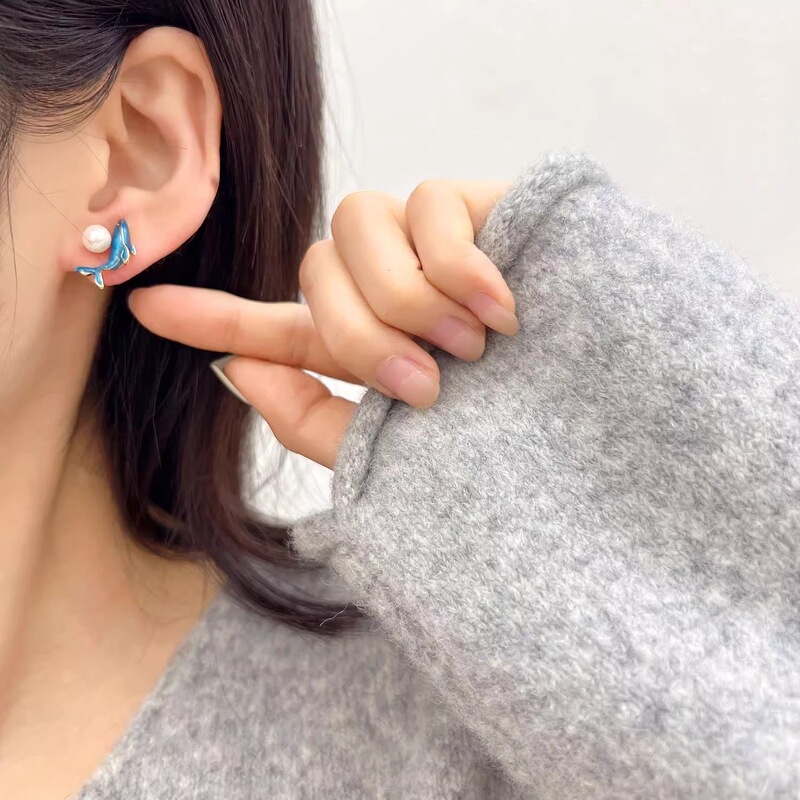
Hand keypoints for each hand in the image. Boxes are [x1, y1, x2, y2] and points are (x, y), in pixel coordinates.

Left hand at [128, 180, 516, 468]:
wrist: (617, 439)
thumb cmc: (518, 455)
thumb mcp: (403, 462)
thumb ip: (315, 424)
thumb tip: (236, 371)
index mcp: (370, 351)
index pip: (274, 323)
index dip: (209, 312)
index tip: (139, 302)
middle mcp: (391, 291)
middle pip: (313, 272)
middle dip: (357, 334)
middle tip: (426, 388)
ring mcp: (434, 247)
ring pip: (354, 224)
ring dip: (403, 301)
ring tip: (469, 348)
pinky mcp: (482, 203)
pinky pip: (428, 205)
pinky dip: (458, 268)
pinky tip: (506, 311)